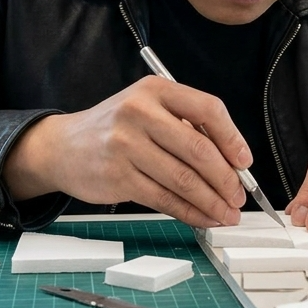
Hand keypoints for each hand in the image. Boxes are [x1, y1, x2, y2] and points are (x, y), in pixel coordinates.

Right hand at [3, 76, 250, 227]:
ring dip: (212, 202)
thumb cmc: (115, 128)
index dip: (232, 138)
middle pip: (198, 150)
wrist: (63, 146)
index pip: (207, 109)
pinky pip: (164, 199)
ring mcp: (126, 146)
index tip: (245, 162)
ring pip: (184, 180)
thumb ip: (185, 126)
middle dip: (226, 179)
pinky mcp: (118, 177)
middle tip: (239, 196)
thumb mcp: (147, 108)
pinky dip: (190, 212)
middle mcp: (140, 113)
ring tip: (227, 213)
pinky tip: (203, 218)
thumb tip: (231, 162)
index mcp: (155, 90)